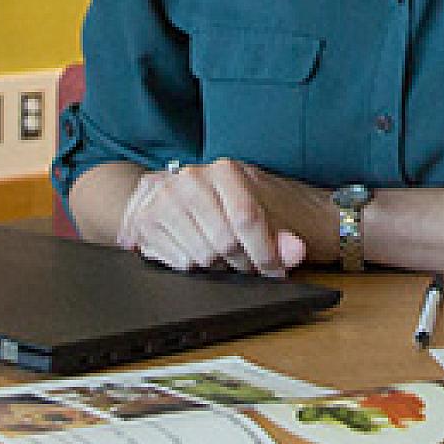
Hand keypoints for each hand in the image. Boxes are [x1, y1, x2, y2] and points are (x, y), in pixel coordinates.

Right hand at [115, 158, 316, 276]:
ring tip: (224, 257)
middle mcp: (193, 180)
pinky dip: (196, 267)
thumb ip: (280, 234)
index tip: (276, 273)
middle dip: (243, 263)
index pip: (247, 218)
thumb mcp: (257, 210)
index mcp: (225, 171)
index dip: (265, 252)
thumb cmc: (221, 203)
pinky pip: (182, 263)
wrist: (165, 191)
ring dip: (220, 267)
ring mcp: (166, 200)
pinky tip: (199, 253)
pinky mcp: (147, 222)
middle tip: (248, 265)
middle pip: (225, 241)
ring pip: (204, 256)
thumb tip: (296, 252)